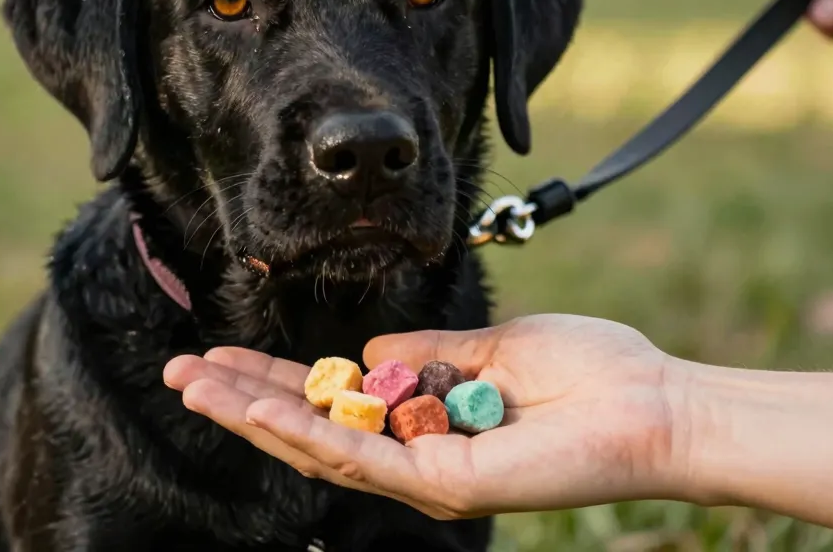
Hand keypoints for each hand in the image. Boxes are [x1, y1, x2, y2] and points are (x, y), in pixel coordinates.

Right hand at [163, 315, 690, 518]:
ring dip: (252, 415)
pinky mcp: (443, 485)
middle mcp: (413, 453)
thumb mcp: (490, 347)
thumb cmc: (588, 372)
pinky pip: (362, 458)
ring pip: (318, 448)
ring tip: (196, 386)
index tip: (221, 354)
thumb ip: (427, 354)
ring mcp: (424, 475)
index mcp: (423, 418)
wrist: (653, 404)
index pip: (330, 400)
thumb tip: (370, 353)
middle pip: (308, 429)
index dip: (271, 379)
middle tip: (178, 372)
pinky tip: (257, 408)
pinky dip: (305, 431)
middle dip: (239, 399)